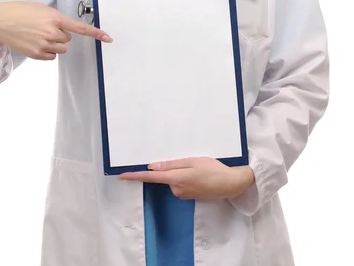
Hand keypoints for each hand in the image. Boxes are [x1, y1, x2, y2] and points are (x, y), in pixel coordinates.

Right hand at [0, 1, 112, 59]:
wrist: (0, 22)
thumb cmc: (21, 12)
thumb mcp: (42, 9)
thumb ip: (57, 19)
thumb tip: (66, 30)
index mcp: (55, 18)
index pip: (79, 28)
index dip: (95, 33)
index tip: (108, 38)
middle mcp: (51, 32)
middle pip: (68, 39)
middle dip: (61, 34)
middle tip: (45, 28)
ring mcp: (44, 44)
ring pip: (62, 48)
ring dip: (55, 43)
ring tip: (39, 35)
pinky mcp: (37, 54)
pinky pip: (52, 56)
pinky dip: (48, 51)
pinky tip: (36, 43)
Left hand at [118, 157, 254, 199]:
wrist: (230, 184)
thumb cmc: (213, 169)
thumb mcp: (192, 161)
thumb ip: (171, 165)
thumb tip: (152, 168)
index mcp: (175, 179)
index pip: (150, 178)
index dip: (135, 176)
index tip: (122, 175)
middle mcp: (176, 189)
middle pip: (165, 175)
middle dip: (170, 167)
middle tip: (188, 159)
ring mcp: (183, 194)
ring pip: (173, 178)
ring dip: (180, 171)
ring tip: (198, 165)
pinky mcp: (189, 195)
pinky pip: (180, 183)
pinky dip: (185, 176)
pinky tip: (199, 173)